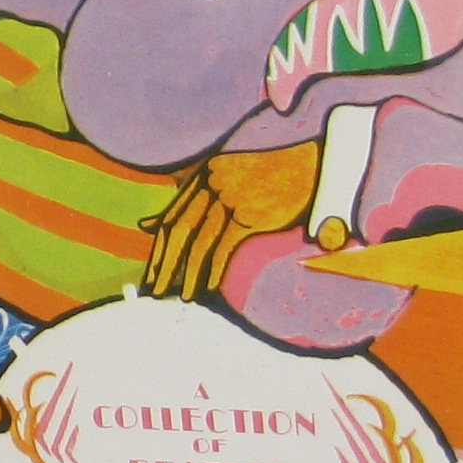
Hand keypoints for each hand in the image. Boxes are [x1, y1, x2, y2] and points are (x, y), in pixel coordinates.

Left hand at [138, 142, 321, 300]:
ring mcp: (230, 198)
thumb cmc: (272, 174)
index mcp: (204, 173)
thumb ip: (186, 195)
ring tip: (181, 297)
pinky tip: (207, 288)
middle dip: (164, 265)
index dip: (159, 248)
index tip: (151, 272)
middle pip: (178, 231)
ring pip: (199, 243)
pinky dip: (213, 270)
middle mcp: (212, 183)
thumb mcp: (224, 175)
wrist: (316, 165)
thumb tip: (145, 224)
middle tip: (155, 292)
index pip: (172, 217)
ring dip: (187, 274)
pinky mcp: (249, 214)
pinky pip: (224, 247)